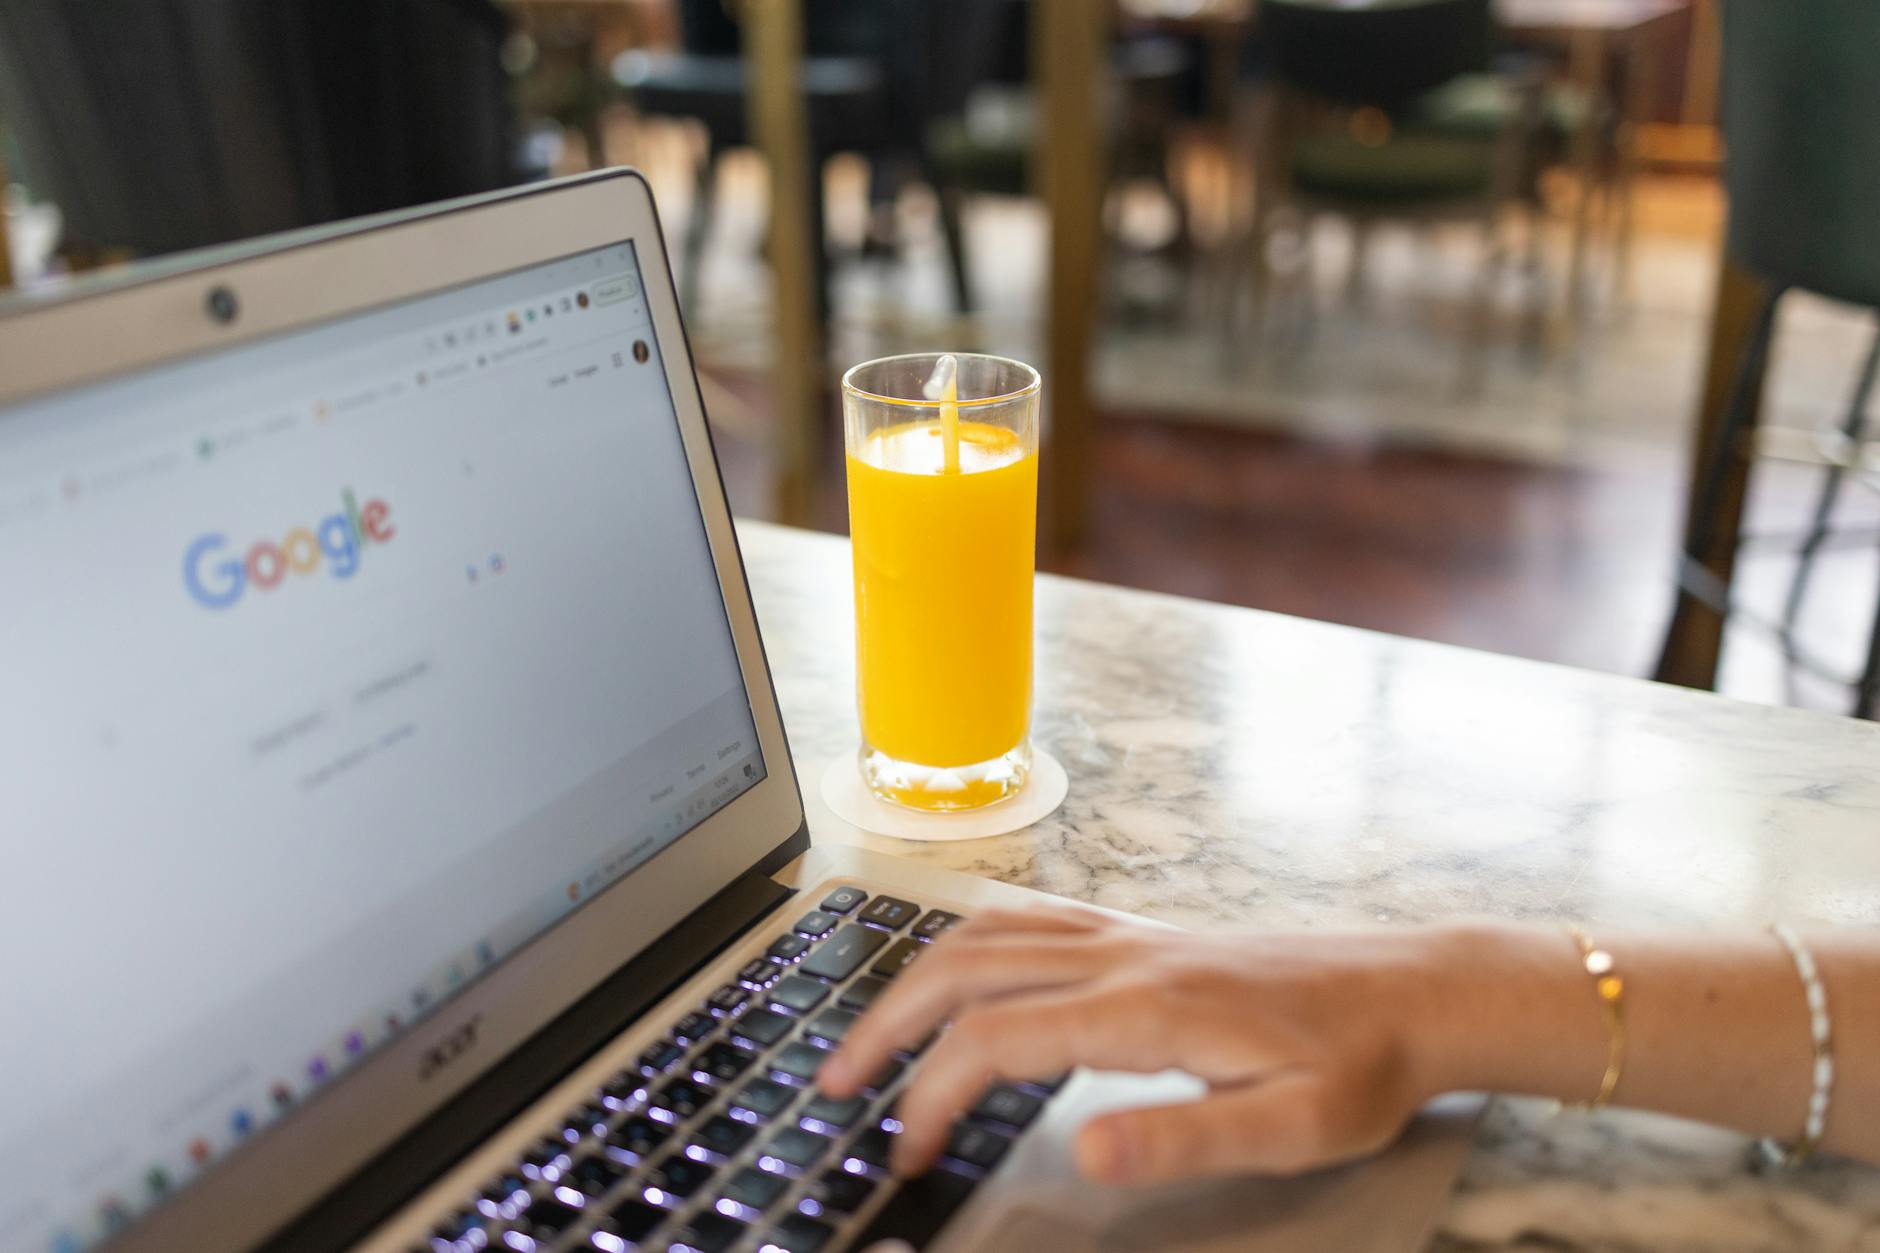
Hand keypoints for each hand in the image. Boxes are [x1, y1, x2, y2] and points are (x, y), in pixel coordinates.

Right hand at [817, 903, 1461, 1186]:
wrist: (1411, 992)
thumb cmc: (1358, 1067)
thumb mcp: (1294, 1128)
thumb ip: (1185, 1136)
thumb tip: (1083, 1151)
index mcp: (1148, 1007)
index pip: (998, 1040)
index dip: (932, 1093)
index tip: (905, 1149)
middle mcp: (1124, 955)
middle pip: (966, 970)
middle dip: (887, 1026)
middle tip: (838, 1085)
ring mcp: (1129, 934)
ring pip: (987, 933)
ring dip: (915, 979)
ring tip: (871, 1035)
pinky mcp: (1142, 931)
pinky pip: (1028, 918)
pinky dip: (966, 943)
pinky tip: (956, 973)